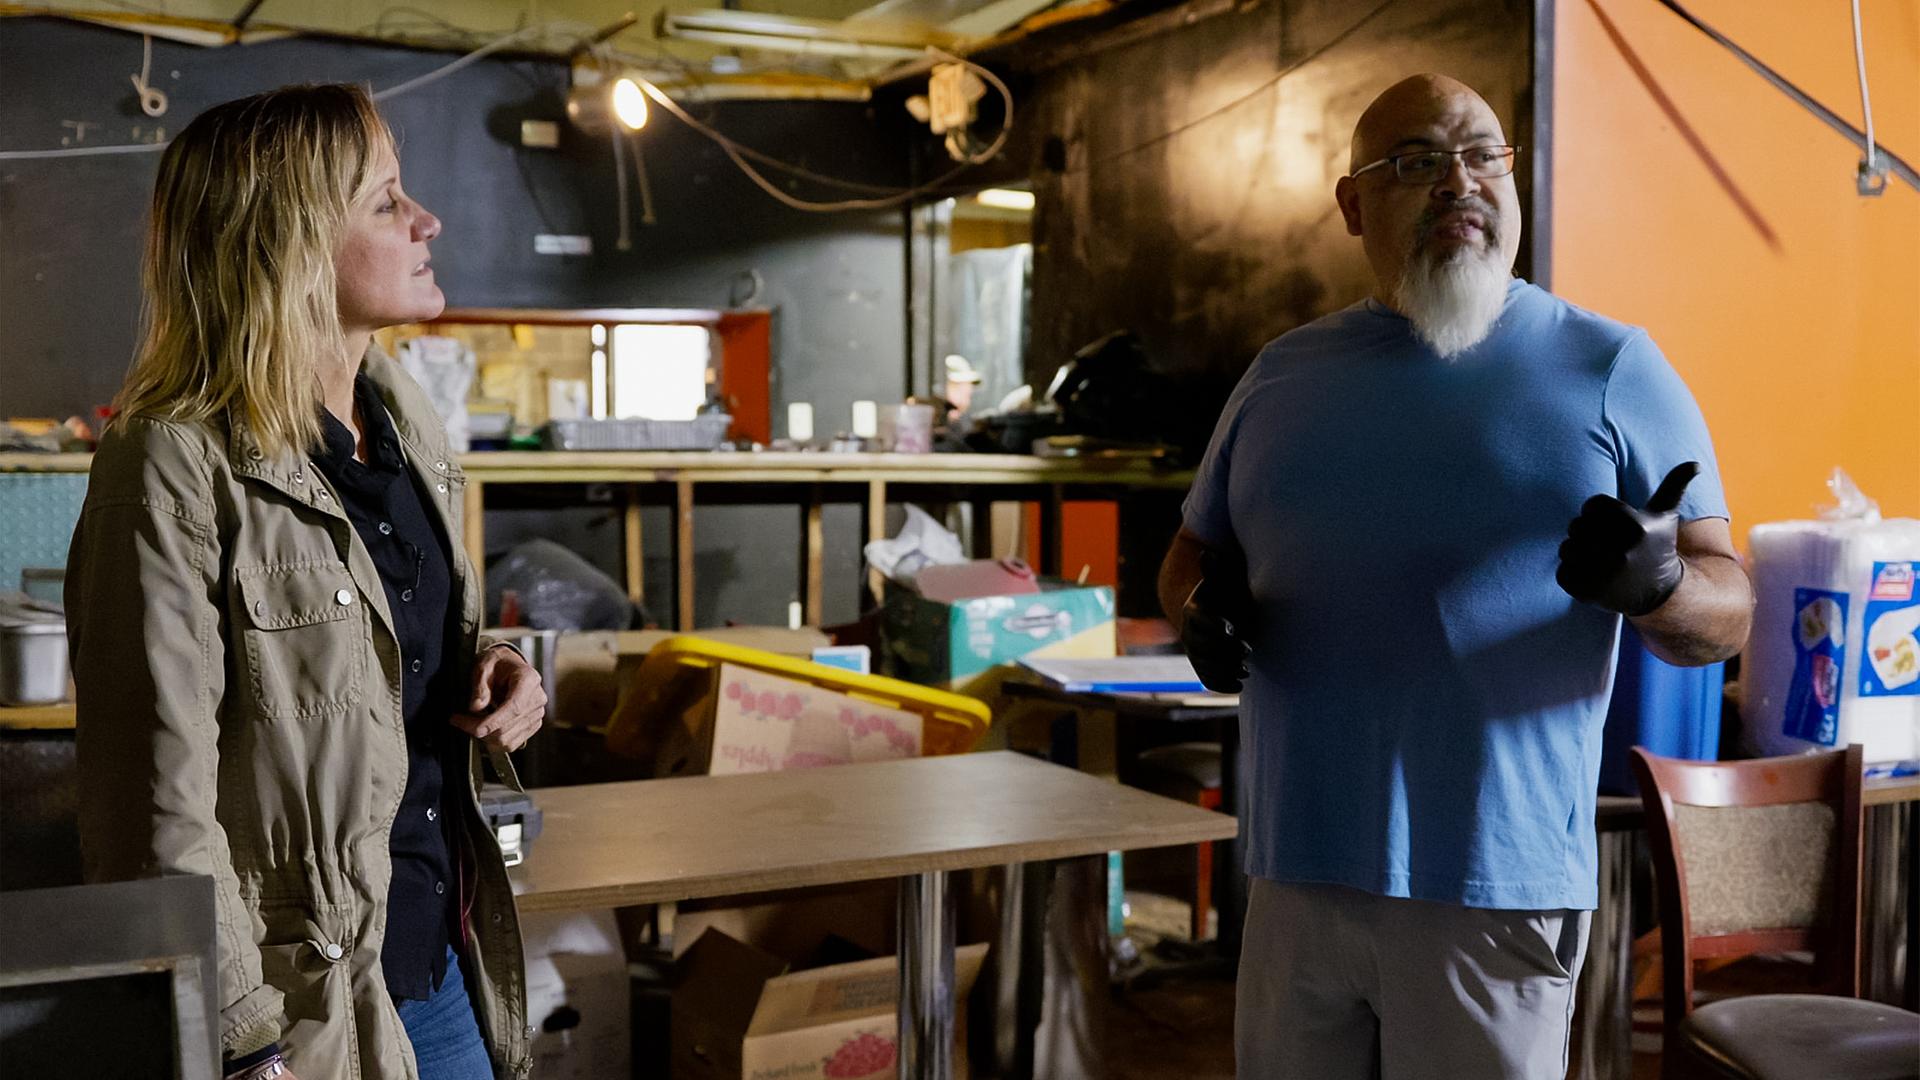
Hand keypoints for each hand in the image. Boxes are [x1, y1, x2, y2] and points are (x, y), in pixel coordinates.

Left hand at [450, 645, 545, 751]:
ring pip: (507, 740)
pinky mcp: (532, 725)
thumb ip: (480, 686)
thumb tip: (476, 708)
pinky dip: (493, 741)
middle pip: (507, 728)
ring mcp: (537, 714)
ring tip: (469, 722)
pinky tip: (483, 727)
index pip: (513, 708)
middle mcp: (537, 698)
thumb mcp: (483, 666)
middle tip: (458, 719)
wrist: (509, 665)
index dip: (493, 722)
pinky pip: (511, 743)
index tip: (474, 729)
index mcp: (528, 680)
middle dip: (479, 729)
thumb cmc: (497, 663)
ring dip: (484, 737)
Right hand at [1181, 548, 1253, 693]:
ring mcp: (1194, 652)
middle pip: (1200, 646)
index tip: (1233, 629)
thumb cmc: (1226, 594)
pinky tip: (1239, 684)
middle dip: (1223, 650)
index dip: (1215, 625)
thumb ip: (1215, 571)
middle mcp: (1188, 633)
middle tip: (1248, 650)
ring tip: (1246, 669)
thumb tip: (1207, 554)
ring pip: (1204, 665)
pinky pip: (1206, 679)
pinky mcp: (1203, 667)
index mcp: (1193, 611)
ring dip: (1224, 669)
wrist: (1221, 614)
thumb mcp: (1224, 581)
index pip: (1200, 620)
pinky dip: (1221, 684)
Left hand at [1556, 462, 1698, 616]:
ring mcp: (1602, 574)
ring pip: (1566, 548)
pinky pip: (1562, 571)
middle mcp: (1620, 550)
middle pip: (1576, 525)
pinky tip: (1595, 578)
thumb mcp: (1665, 516)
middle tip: (1609, 546)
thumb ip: (1674, 485)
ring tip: (1602, 561)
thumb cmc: (1656, 546)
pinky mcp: (1587, 591)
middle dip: (1588, 532)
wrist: (1657, 592)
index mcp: (1635, 527)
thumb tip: (1695, 464)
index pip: (1592, 505)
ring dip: (1577, 553)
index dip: (1601, 513)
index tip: (1617, 527)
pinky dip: (1572, 574)